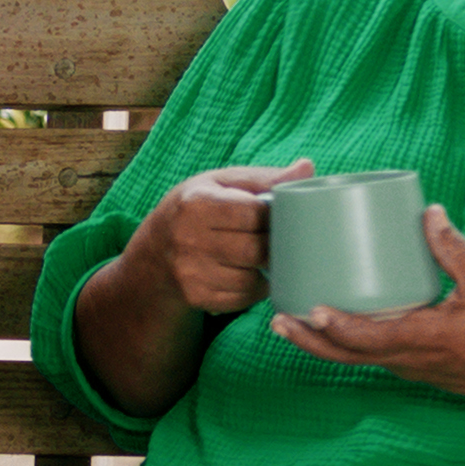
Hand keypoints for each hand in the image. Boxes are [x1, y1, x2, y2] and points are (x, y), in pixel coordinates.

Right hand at [135, 158, 312, 314]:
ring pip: (250, 278)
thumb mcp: (223, 184)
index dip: (274, 217)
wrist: (156, 250)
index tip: (280, 217)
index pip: (254, 213)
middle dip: (274, 247)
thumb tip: (308, 167)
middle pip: (255, 250)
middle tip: (281, 241)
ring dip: (265, 271)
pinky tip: (250, 275)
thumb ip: (265, 178)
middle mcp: (188, 237)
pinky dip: (253, 289)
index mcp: (197, 202)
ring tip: (265, 258)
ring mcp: (189, 271)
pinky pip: (240, 298)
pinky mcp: (195, 296)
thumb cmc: (198, 209)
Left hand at [272, 206, 464, 404]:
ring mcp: (405, 365)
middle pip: (344, 355)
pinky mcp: (409, 364)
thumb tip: (429, 211)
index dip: (335, 326)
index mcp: (421, 339)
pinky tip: (330, 322)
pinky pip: (366, 356)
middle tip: (276, 318)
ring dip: (319, 343)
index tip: (310, 309)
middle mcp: (405, 358)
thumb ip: (454, 248)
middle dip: (307, 339)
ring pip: (352, 358)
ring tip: (289, 320)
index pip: (367, 339)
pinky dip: (342, 342)